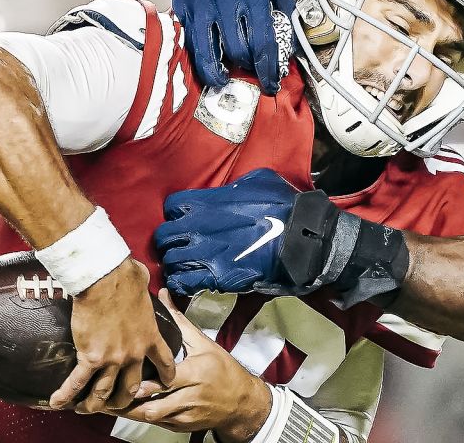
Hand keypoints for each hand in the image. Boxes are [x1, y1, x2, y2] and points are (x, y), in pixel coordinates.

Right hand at [49, 258, 175, 412]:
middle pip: (133, 386)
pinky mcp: (90, 356)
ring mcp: (113, 358)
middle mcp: (134, 353)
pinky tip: (58, 403)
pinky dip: (67, 394)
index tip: (165, 384)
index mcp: (150, 336)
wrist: (105, 279)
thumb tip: (142, 279)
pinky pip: (77, 382)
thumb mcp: (145, 288)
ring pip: (105, 391)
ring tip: (87, 408)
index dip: (165, 376)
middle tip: (117, 403)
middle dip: (125, 398)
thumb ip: (146, 293)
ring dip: (96, 402)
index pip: (165, 362)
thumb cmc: (126, 277)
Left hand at [117, 290, 271, 441]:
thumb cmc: (223, 370)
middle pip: (155, 406)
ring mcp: (186, 414)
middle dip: (129, 403)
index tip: (123, 377)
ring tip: (110, 405)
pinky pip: (157, 424)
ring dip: (130, 412)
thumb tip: (163, 295)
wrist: (242, 402)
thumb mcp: (204, 344)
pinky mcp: (182, 426)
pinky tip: (127, 409)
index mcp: (196, 373)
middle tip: (106, 396)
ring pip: (153, 418)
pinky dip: (142, 416)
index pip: (167, 381)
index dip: (144, 383)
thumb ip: (180, 322)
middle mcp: (191, 396)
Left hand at [154, 169, 301, 296]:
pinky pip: (181, 283)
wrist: (300, 237)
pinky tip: (189, 283)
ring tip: (188, 267)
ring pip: (170, 261)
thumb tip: (231, 190)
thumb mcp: (259, 179)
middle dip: (171, 241)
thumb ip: (235, 186)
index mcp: (205, 202)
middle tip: (183, 246)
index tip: (188, 220)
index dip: (178, 215)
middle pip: (163, 236)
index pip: (171, 207)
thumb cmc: (284, 205)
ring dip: (176, 264)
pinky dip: (181, 284)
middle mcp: (196, 226)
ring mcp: (203, 253)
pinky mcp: (214, 276)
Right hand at [173, 0, 296, 94]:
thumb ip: (287, 16)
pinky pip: (188, 37)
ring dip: (216, 70)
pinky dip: (197, 54)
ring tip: (222, 79)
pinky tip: (206, 62)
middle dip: (246, 66)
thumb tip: (289, 52)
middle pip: (235, 47)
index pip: (262, 39)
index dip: (267, 67)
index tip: (271, 82)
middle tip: (251, 70)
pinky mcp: (182, 0)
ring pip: (206, 47)